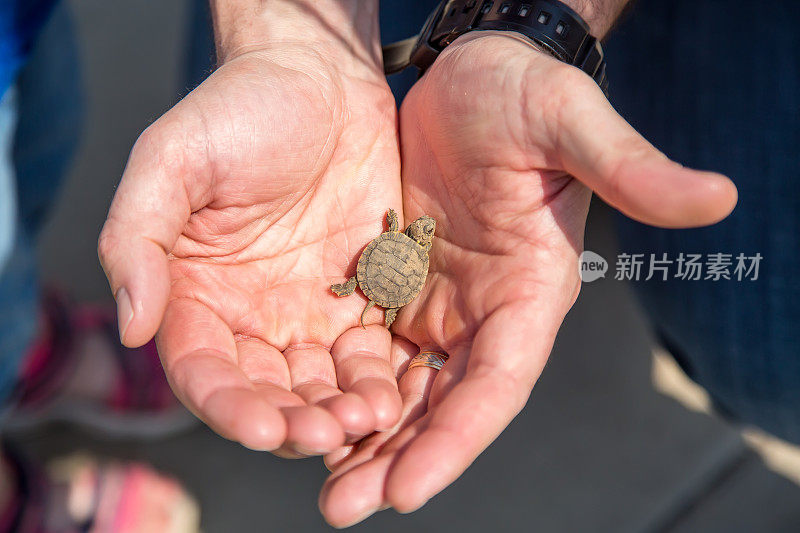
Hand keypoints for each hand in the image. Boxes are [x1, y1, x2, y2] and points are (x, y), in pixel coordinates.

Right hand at [98, 5, 403, 454]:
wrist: (319, 76)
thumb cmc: (238, 109)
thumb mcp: (172, 161)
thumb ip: (139, 240)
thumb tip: (132, 324)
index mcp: (196, 294)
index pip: (205, 371)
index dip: (228, 406)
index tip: (261, 425)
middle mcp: (252, 314)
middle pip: (267, 391)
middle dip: (293, 421)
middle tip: (326, 434)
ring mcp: (310, 309)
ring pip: (320, 384)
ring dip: (340, 412)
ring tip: (367, 420)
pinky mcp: (364, 295)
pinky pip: (369, 352)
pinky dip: (378, 379)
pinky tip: (394, 394)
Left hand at [319, 32, 736, 524]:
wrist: (472, 74)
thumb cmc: (522, 92)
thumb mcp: (568, 120)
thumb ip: (628, 167)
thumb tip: (720, 198)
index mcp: (530, 290)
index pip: (497, 382)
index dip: (457, 438)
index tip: (406, 490)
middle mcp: (486, 312)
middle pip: (444, 404)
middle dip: (398, 458)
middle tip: (341, 508)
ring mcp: (440, 303)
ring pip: (402, 387)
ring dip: (364, 437)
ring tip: (323, 486)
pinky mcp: (399, 286)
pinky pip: (369, 349)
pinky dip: (344, 388)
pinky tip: (306, 415)